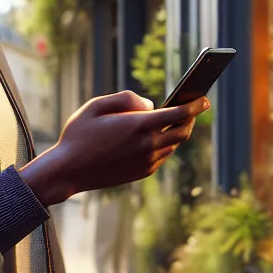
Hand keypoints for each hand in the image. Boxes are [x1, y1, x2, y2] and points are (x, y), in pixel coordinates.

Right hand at [21, 91, 207, 204]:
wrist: (68, 170)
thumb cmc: (79, 134)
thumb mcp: (97, 105)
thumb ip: (126, 99)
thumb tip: (151, 105)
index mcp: (139, 126)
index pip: (179, 114)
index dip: (195, 105)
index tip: (204, 99)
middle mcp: (147, 145)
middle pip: (183, 131)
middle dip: (192, 119)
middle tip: (193, 109)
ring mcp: (147, 161)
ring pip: (174, 145)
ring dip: (179, 132)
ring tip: (178, 121)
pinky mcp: (143, 172)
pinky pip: (163, 156)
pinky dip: (166, 145)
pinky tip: (160, 137)